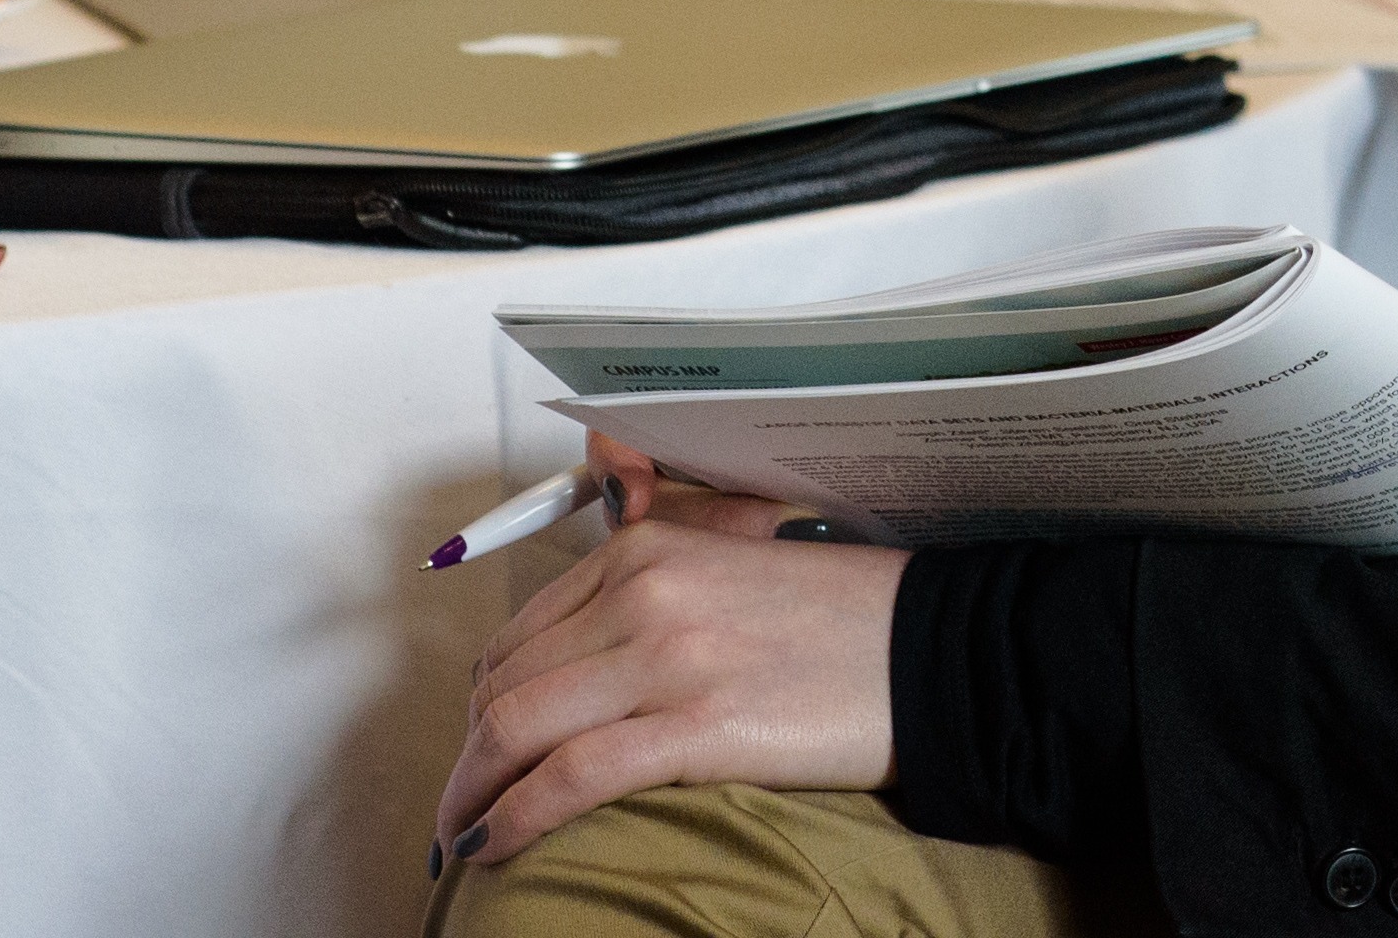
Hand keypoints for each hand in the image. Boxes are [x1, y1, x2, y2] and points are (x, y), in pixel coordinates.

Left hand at [434, 460, 908, 872]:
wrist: (936, 652)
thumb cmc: (844, 624)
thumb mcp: (731, 575)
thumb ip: (652, 598)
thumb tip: (578, 669)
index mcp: (648, 550)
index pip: (521, 633)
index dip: (483, 702)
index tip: (478, 750)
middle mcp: (645, 592)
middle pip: (505, 684)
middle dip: (466, 756)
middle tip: (462, 806)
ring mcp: (668, 657)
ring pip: (517, 729)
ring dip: (471, 794)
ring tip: (463, 837)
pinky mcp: (698, 724)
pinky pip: (570, 778)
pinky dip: (515, 818)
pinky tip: (497, 846)